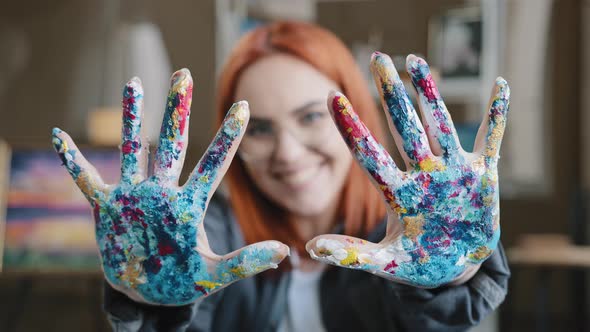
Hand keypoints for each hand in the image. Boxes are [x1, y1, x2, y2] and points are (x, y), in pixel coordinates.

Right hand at [52, 69, 287, 304]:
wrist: (147, 293)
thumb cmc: (182, 281)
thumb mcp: (213, 275)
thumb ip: (245, 262)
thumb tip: (285, 251)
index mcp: (189, 205)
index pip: (213, 165)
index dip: (228, 137)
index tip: (244, 106)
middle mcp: (162, 192)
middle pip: (172, 144)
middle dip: (177, 111)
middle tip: (183, 74)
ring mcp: (134, 196)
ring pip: (132, 149)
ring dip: (129, 117)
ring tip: (133, 83)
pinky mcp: (107, 207)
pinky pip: (85, 179)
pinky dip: (71, 160)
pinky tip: (59, 134)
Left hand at [306, 53, 508, 287]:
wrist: (456, 269)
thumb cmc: (418, 263)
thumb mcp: (385, 262)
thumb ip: (352, 254)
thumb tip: (311, 247)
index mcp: (397, 193)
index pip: (368, 153)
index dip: (351, 127)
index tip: (331, 97)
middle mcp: (422, 174)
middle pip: (403, 127)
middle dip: (391, 94)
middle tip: (378, 59)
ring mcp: (452, 171)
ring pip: (440, 125)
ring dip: (431, 94)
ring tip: (416, 61)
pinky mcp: (482, 176)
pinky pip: (491, 139)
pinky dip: (497, 115)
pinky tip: (499, 86)